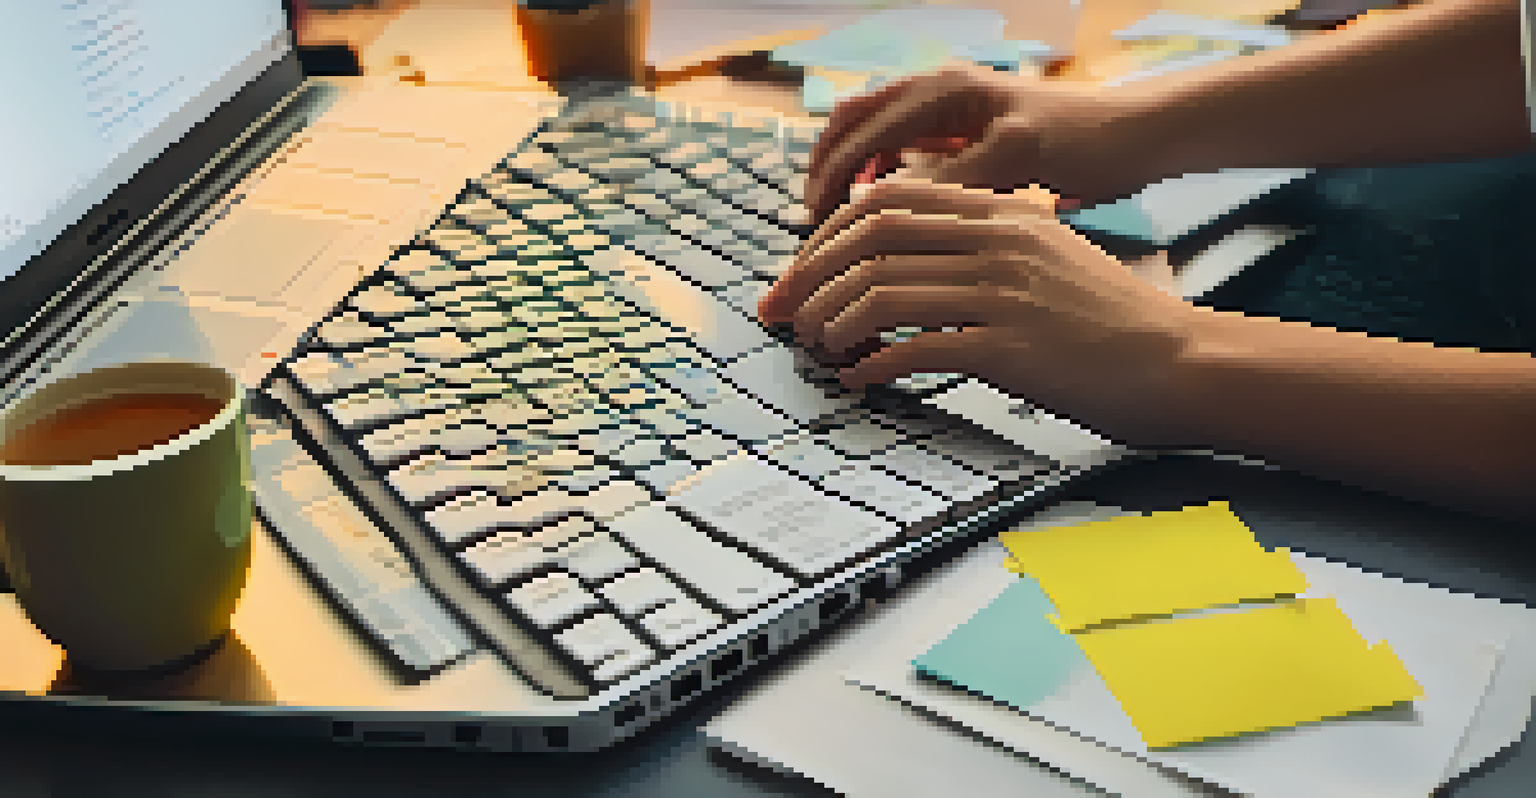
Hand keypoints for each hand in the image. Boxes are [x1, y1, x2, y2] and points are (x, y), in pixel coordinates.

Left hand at [762, 176, 1202, 445]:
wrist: (1181, 363)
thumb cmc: (1110, 321)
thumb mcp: (1049, 255)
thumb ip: (984, 243)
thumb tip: (904, 257)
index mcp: (1004, 213)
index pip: (888, 200)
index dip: (828, 234)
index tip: (799, 271)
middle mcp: (999, 242)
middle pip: (870, 240)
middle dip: (810, 277)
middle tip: (783, 314)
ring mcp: (1004, 294)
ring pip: (881, 293)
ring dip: (832, 324)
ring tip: (817, 349)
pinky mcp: (1010, 350)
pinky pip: (914, 351)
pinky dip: (871, 367)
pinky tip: (858, 382)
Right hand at [805, 62, 1174, 226]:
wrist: (1135, 137)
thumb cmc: (1086, 141)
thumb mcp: (1016, 157)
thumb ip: (951, 176)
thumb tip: (886, 203)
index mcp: (944, 89)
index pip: (861, 131)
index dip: (832, 178)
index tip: (816, 222)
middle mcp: (938, 92)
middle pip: (852, 125)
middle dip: (825, 171)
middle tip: (812, 224)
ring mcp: (948, 112)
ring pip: (871, 139)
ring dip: (849, 178)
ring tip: (838, 227)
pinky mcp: (961, 136)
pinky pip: (900, 155)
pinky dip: (880, 184)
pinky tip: (881, 222)